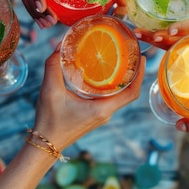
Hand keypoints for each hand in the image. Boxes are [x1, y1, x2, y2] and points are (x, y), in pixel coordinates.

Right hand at [31, 48, 145, 149]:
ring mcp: (101, 115)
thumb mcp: (50, 90)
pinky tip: (102, 74)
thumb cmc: (49, 120)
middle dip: (133, 74)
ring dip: (122, 80)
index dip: (141, 76)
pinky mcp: (94, 116)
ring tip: (119, 61)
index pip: (131, 93)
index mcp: (102, 108)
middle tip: (131, 55)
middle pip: (127, 93)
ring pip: (118, 96)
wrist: (44, 143)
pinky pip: (109, 99)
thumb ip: (54, 66)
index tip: (144, 59)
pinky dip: (110, 86)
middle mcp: (106, 113)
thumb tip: (59, 45)